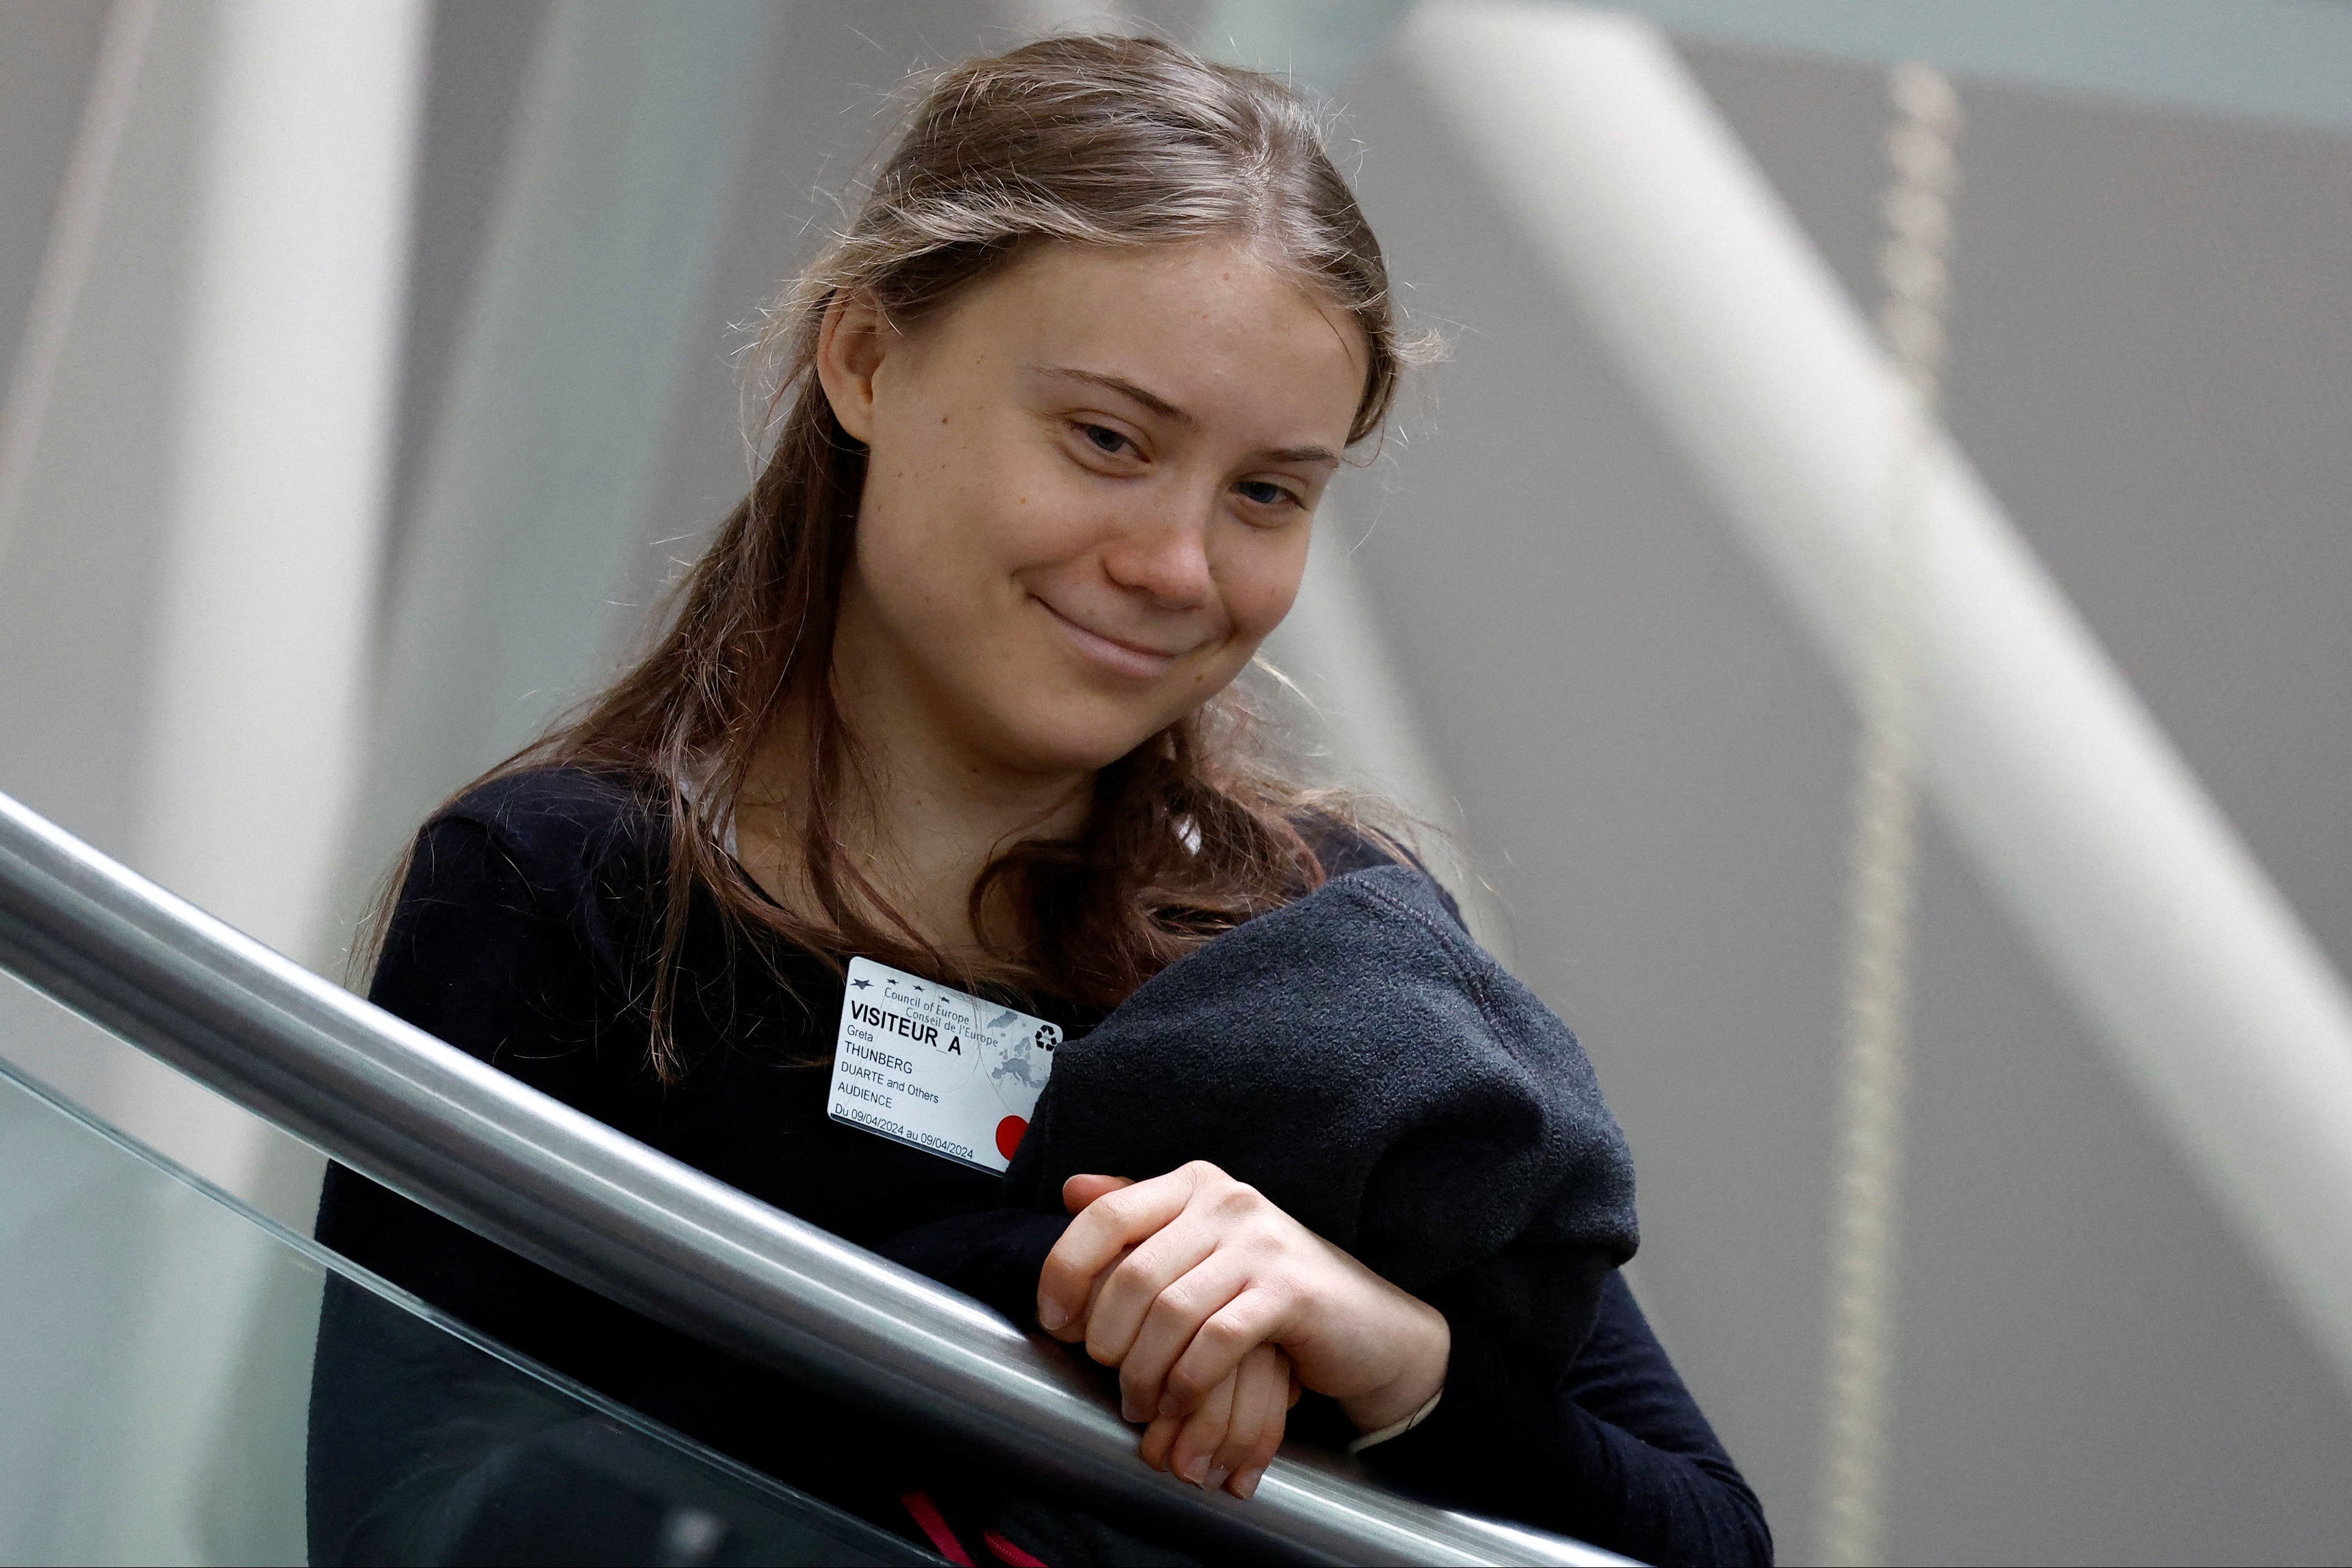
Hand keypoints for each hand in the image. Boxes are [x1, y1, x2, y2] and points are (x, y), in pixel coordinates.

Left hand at [1038, 1162, 1448, 1483]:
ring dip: (1143, 1371)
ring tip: (1139, 1401)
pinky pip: (1215, 1342)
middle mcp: (1227, 1202)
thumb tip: (1070, 1189)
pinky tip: (1178, 1402)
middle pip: (1132, 1274)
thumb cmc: (1270, 1290)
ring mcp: (1263, 1244)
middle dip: (1107, 1339)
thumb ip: (1141, 1215)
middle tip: (1108, 1376)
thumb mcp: (1203, 1244)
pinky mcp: (1292, 1293)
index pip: (1105, 1216)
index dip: (1065, 1271)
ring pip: (1169, 1312)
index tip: (1056, 1322)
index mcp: (1195, 1184)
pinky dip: (1186, 1382)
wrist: (1367, 1325)